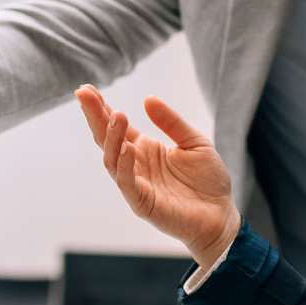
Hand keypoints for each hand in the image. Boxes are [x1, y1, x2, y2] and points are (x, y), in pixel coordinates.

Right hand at [75, 85, 240, 267]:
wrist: (221, 215)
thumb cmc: (208, 181)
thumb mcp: (194, 142)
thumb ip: (171, 122)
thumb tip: (148, 98)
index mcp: (145, 149)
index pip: (117, 126)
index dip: (101, 108)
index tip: (86, 89)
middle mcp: (135, 165)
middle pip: (106, 139)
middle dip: (94, 116)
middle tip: (84, 94)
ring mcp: (136, 184)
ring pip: (112, 160)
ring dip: (112, 137)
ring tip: (117, 115)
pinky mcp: (142, 203)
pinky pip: (127, 184)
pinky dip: (124, 166)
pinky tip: (127, 148)